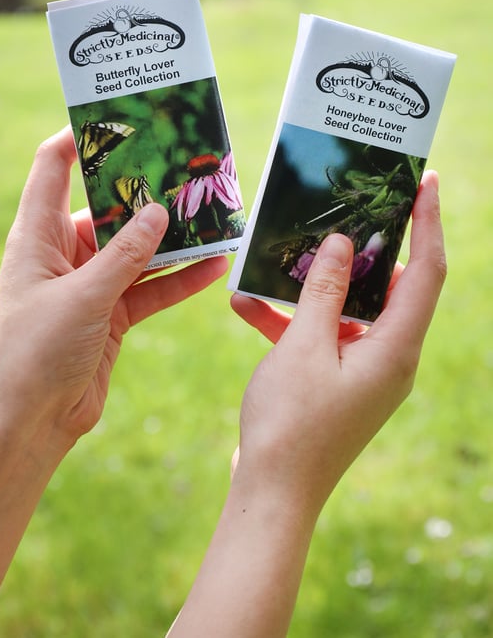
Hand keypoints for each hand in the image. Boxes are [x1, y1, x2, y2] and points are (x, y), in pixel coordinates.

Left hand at [0, 127, 227, 457]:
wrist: (32, 423)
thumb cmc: (36, 353)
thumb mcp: (83, 296)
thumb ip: (126, 253)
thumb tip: (162, 211)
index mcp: (39, 236)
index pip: (54, 168)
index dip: (80, 139)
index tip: (120, 118)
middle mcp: (64, 253)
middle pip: (109, 209)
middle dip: (149, 194)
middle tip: (189, 170)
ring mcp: (91, 284)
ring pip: (138, 250)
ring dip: (173, 240)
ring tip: (215, 218)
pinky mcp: (112, 314)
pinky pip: (151, 287)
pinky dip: (179, 280)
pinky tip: (214, 267)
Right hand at [231, 170, 445, 511]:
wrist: (272, 495)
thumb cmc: (291, 425)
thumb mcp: (304, 348)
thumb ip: (323, 291)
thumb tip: (340, 243)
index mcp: (395, 347)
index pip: (425, 271)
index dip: (428, 223)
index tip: (427, 182)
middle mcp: (390, 356)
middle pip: (389, 285)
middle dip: (365, 246)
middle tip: (348, 204)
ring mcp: (364, 369)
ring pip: (349, 308)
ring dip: (316, 284)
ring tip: (285, 251)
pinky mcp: (338, 380)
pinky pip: (323, 336)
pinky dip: (294, 318)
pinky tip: (248, 302)